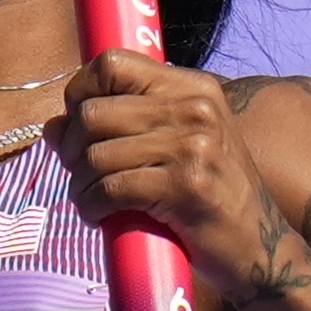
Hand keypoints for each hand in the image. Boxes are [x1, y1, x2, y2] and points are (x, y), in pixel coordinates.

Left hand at [66, 51, 300, 290]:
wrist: (258, 247)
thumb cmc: (208, 198)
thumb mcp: (175, 148)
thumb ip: (121, 127)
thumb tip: (52, 125)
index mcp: (192, 87)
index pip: (112, 63)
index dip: (79, 92)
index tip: (77, 125)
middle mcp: (195, 108)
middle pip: (93, 112)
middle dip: (72, 149)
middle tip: (81, 175)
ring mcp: (193, 146)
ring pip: (96, 154)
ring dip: (81, 185)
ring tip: (92, 201)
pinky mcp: (185, 186)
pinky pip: (110, 189)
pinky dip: (93, 207)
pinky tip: (100, 216)